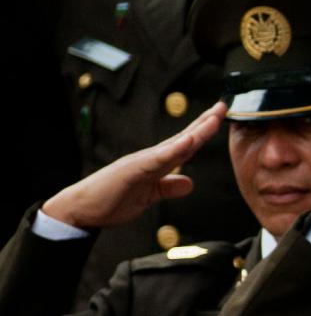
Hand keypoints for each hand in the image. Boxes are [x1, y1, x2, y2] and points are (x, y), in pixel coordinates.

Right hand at [40, 103, 224, 229]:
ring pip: (174, 144)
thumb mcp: (149, 196)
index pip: (184, 145)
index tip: (220, 117)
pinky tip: (188, 142)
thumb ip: (168, 188)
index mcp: (156, 164)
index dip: (203, 132)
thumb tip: (189, 182)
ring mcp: (141, 162)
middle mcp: (150, 158)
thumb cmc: (111, 200)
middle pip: (182, 138)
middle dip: (204, 123)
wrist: (81, 209)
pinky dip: (174, 150)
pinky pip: (156, 160)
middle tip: (223, 106)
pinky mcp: (131, 170)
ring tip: (214, 118)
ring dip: (195, 131)